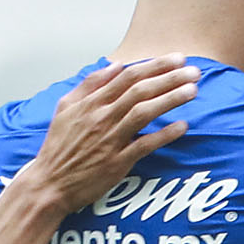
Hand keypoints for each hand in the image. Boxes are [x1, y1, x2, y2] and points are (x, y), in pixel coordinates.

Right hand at [14, 57, 199, 214]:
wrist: (49, 184)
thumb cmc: (59, 146)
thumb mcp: (66, 108)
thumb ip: (89, 84)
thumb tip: (115, 65)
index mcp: (90, 103)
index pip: (128, 76)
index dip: (155, 65)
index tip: (177, 59)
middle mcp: (101, 118)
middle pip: (140, 90)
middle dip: (170, 77)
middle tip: (194, 71)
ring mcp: (109, 140)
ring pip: (144, 113)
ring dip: (170, 100)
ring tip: (192, 90)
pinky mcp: (116, 163)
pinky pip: (144, 145)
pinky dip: (164, 135)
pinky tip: (183, 126)